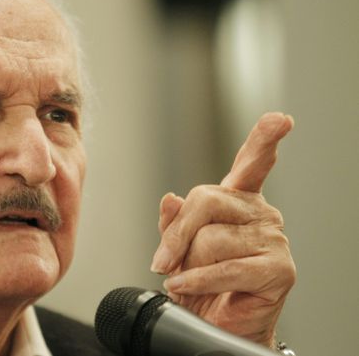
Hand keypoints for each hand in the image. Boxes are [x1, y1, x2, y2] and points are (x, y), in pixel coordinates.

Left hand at [150, 112, 295, 345]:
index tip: (279, 121)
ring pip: (210, 238)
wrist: (215, 323)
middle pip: (205, 200)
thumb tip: (170, 199)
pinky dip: (197, 280)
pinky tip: (185, 286)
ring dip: (188, 264)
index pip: (251, 165)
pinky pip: (225, 267)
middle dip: (176, 235)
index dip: (263, 141)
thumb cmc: (201, 284)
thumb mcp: (179, 249)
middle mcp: (259, 213)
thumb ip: (174, 222)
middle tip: (165, 260)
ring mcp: (272, 239)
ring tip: (191, 278)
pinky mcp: (278, 269)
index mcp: (238, 201)